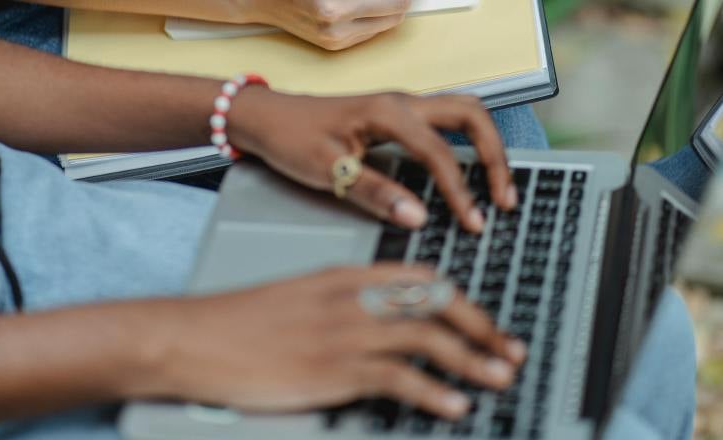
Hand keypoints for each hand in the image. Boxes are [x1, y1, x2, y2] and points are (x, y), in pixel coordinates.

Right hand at [147, 265, 526, 418]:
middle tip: (507, 349)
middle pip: (434, 304)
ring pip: (426, 339)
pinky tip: (453, 405)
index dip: (460, 300)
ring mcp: (343, 333)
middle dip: (480, 327)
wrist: (193, 337)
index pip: (419, 279)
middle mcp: (351, 298)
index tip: (481, 321)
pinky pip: (397, 379)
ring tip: (497, 377)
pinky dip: (432, 392)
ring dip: (470, 360)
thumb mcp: (299, 297)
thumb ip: (342, 303)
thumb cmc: (239, 320)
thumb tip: (379, 323)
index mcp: (344, 275)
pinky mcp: (331, 371)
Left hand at [228, 87, 517, 232]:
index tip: (473, 222)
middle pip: (471, 115)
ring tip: (499, 187)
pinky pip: (446, 124)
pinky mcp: (397, 117)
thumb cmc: (291, 138)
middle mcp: (401, 103)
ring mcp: (401, 107)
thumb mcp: (328, 171)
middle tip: (506, 198)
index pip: (439, 153)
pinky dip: (468, 145)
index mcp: (386, 113)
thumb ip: (374, 193)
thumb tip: (417, 217)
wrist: (266, 118)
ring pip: (463, 114)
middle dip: (496, 156)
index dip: (460, 191)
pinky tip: (469, 173)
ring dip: (487, 146)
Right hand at [237, 0, 411, 49]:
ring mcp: (335, 42)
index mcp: (334, 8)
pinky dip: (376, 16)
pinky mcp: (334, 47)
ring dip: (390, 7)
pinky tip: (365, 4)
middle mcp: (336, 30)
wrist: (259, 0)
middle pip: (396, 14)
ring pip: (386, 25)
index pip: (395, 1)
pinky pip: (370, 32)